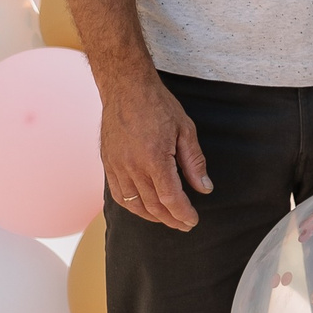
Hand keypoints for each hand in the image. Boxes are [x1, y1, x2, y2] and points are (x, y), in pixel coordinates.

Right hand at [98, 66, 211, 230]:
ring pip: (135, 204)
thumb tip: (204, 188)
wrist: (126, 88)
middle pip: (153, 205)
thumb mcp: (185, 130)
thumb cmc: (158, 105)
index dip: (183, 213)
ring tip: (168, 219)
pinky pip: (119, 195)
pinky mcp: (108, 165)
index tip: (193, 221)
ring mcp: (117, 167)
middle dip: (171, 219)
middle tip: (184, 224)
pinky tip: (144, 209)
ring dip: (153, 216)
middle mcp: (132, 167)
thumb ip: (194, 162)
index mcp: (154, 159)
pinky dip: (133, 207)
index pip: (170, 198)